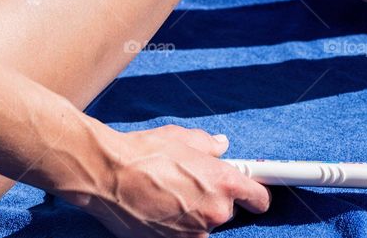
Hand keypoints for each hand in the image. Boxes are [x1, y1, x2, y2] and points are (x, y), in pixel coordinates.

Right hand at [65, 125, 270, 237]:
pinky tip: (158, 208)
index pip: (260, 198)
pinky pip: (185, 235)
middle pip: (228, 211)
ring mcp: (195, 233)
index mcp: (224, 182)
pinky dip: (176, 226)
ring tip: (168, 194)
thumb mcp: (182, 138)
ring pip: (204, 224)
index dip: (255, 194)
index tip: (251, 192)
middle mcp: (215, 211)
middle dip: (214, 199)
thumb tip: (221, 145)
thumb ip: (208, 145)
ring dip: (194, 213)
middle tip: (190, 183)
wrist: (107, 176)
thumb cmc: (144, 152)